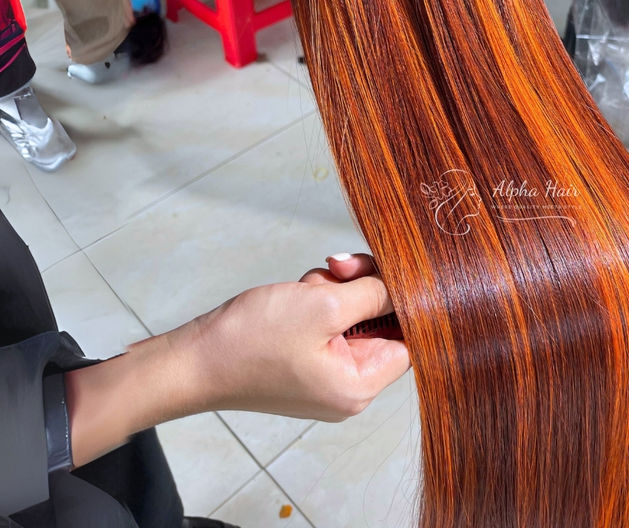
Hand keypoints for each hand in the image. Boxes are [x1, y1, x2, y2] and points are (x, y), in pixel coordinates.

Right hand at [185, 252, 408, 420]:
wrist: (192, 358)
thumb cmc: (251, 340)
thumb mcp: (325, 305)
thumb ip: (376, 293)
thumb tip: (409, 285)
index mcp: (359, 386)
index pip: (410, 337)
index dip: (404, 300)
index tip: (391, 271)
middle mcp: (348, 385)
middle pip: (382, 321)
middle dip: (362, 287)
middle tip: (340, 269)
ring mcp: (327, 371)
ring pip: (355, 313)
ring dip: (336, 288)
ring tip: (307, 286)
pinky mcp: (307, 356)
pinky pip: (331, 319)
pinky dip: (319, 298)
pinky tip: (297, 292)